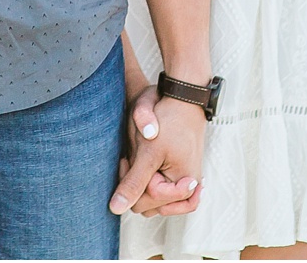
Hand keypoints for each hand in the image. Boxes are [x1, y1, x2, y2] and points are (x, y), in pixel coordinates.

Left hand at [111, 90, 206, 216]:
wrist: (182, 98)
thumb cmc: (168, 120)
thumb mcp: (147, 152)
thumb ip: (134, 182)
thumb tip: (115, 209)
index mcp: (185, 184)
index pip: (146, 203)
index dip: (133, 181)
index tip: (132, 159)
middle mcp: (190, 188)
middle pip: (149, 206)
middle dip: (136, 184)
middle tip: (132, 158)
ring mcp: (187, 183)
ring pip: (153, 202)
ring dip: (141, 184)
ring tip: (138, 160)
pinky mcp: (182, 177)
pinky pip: (162, 195)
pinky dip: (150, 184)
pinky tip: (144, 167)